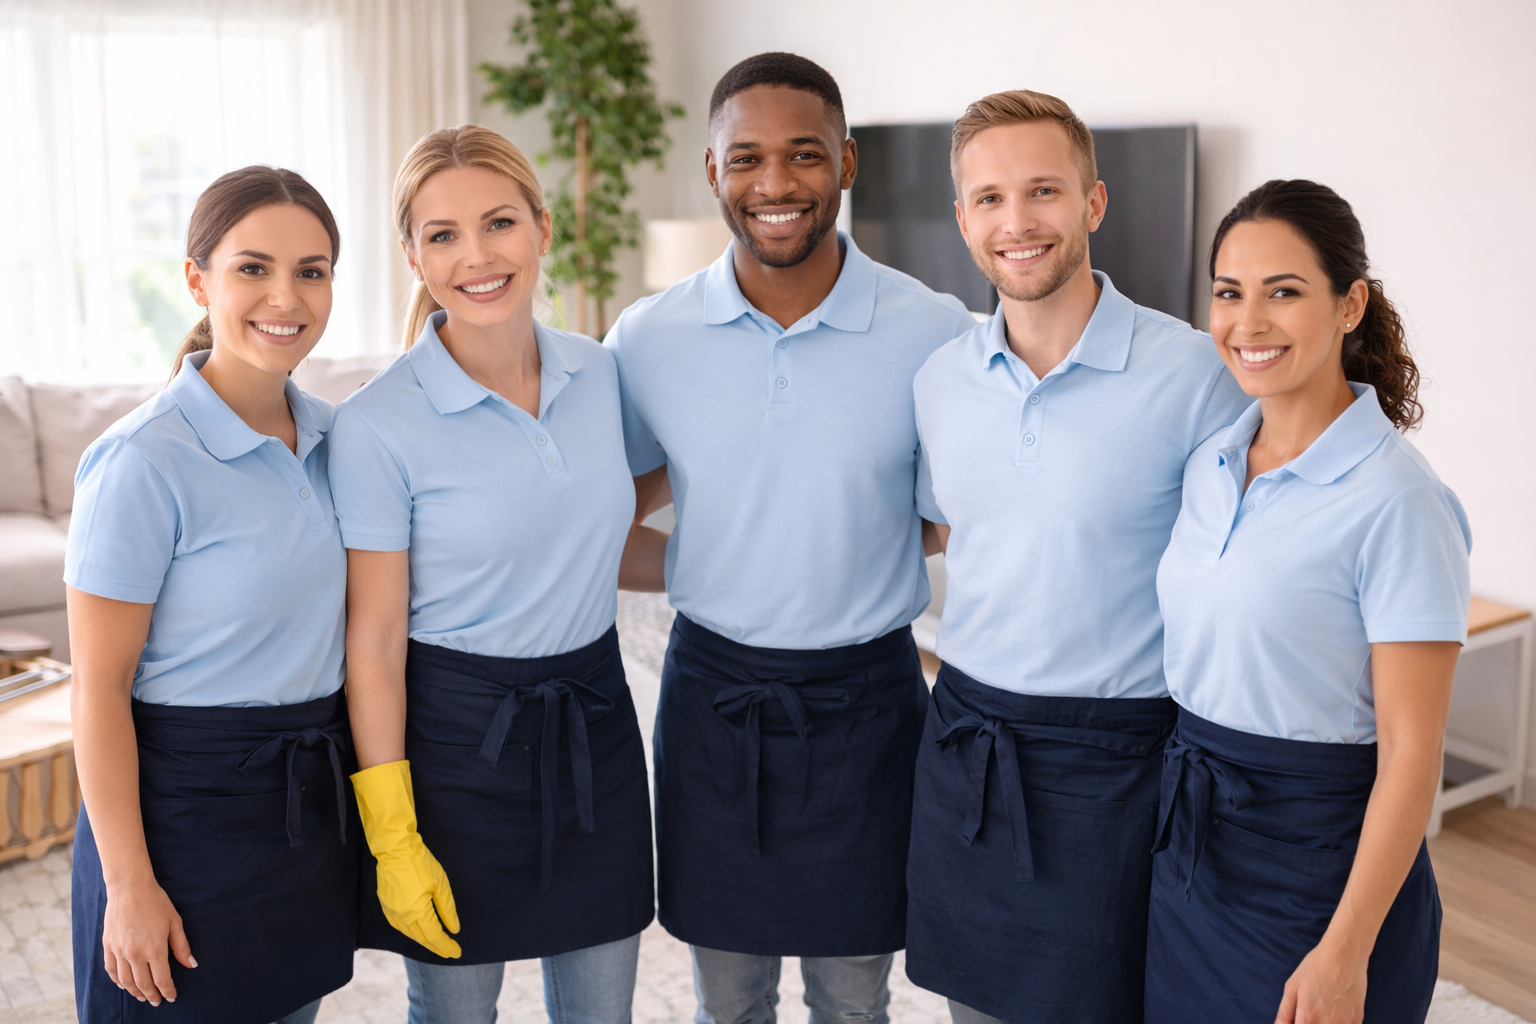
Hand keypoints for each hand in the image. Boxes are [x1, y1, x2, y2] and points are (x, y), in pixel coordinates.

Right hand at [101, 876, 196, 1005]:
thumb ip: (181, 946)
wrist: (130, 888)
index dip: (167, 990)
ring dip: (135, 992)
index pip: (162, 978)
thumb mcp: (174, 922)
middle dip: (152, 995)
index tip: (171, 996)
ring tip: (142, 996)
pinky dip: (117, 981)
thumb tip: (191, 964)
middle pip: (143, 983)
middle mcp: (135, 954)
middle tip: (157, 1001)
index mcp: (154, 949)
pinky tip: (123, 985)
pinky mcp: (108, 945)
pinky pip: (111, 970)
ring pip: (126, 981)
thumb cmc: (156, 902)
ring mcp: (119, 951)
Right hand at [351, 759, 461, 957]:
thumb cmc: (420, 862)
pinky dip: (411, 932)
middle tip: (451, 952)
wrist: (394, 848)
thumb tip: (454, 929)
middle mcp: (401, 916)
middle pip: (422, 939)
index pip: (434, 936)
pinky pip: (399, 926)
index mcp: (416, 912)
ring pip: (409, 934)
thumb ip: (447, 909)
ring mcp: (390, 912)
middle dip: (437, 947)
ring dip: (424, 941)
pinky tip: (418, 932)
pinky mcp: (385, 905)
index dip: (446, 946)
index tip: (457, 952)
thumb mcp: (440, 884)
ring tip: (437, 944)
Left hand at [1275, 937, 1367, 1023]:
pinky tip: (1333, 1011)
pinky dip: (1337, 1023)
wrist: (1344, 954)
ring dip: (1322, 1023)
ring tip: (1321, 1010)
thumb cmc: (1315, 967)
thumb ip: (1284, 1013)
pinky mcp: (1357, 1020)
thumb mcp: (1292, 987)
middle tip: (1307, 1013)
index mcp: (1308, 1017)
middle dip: (1308, 1023)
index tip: (1297, 1020)